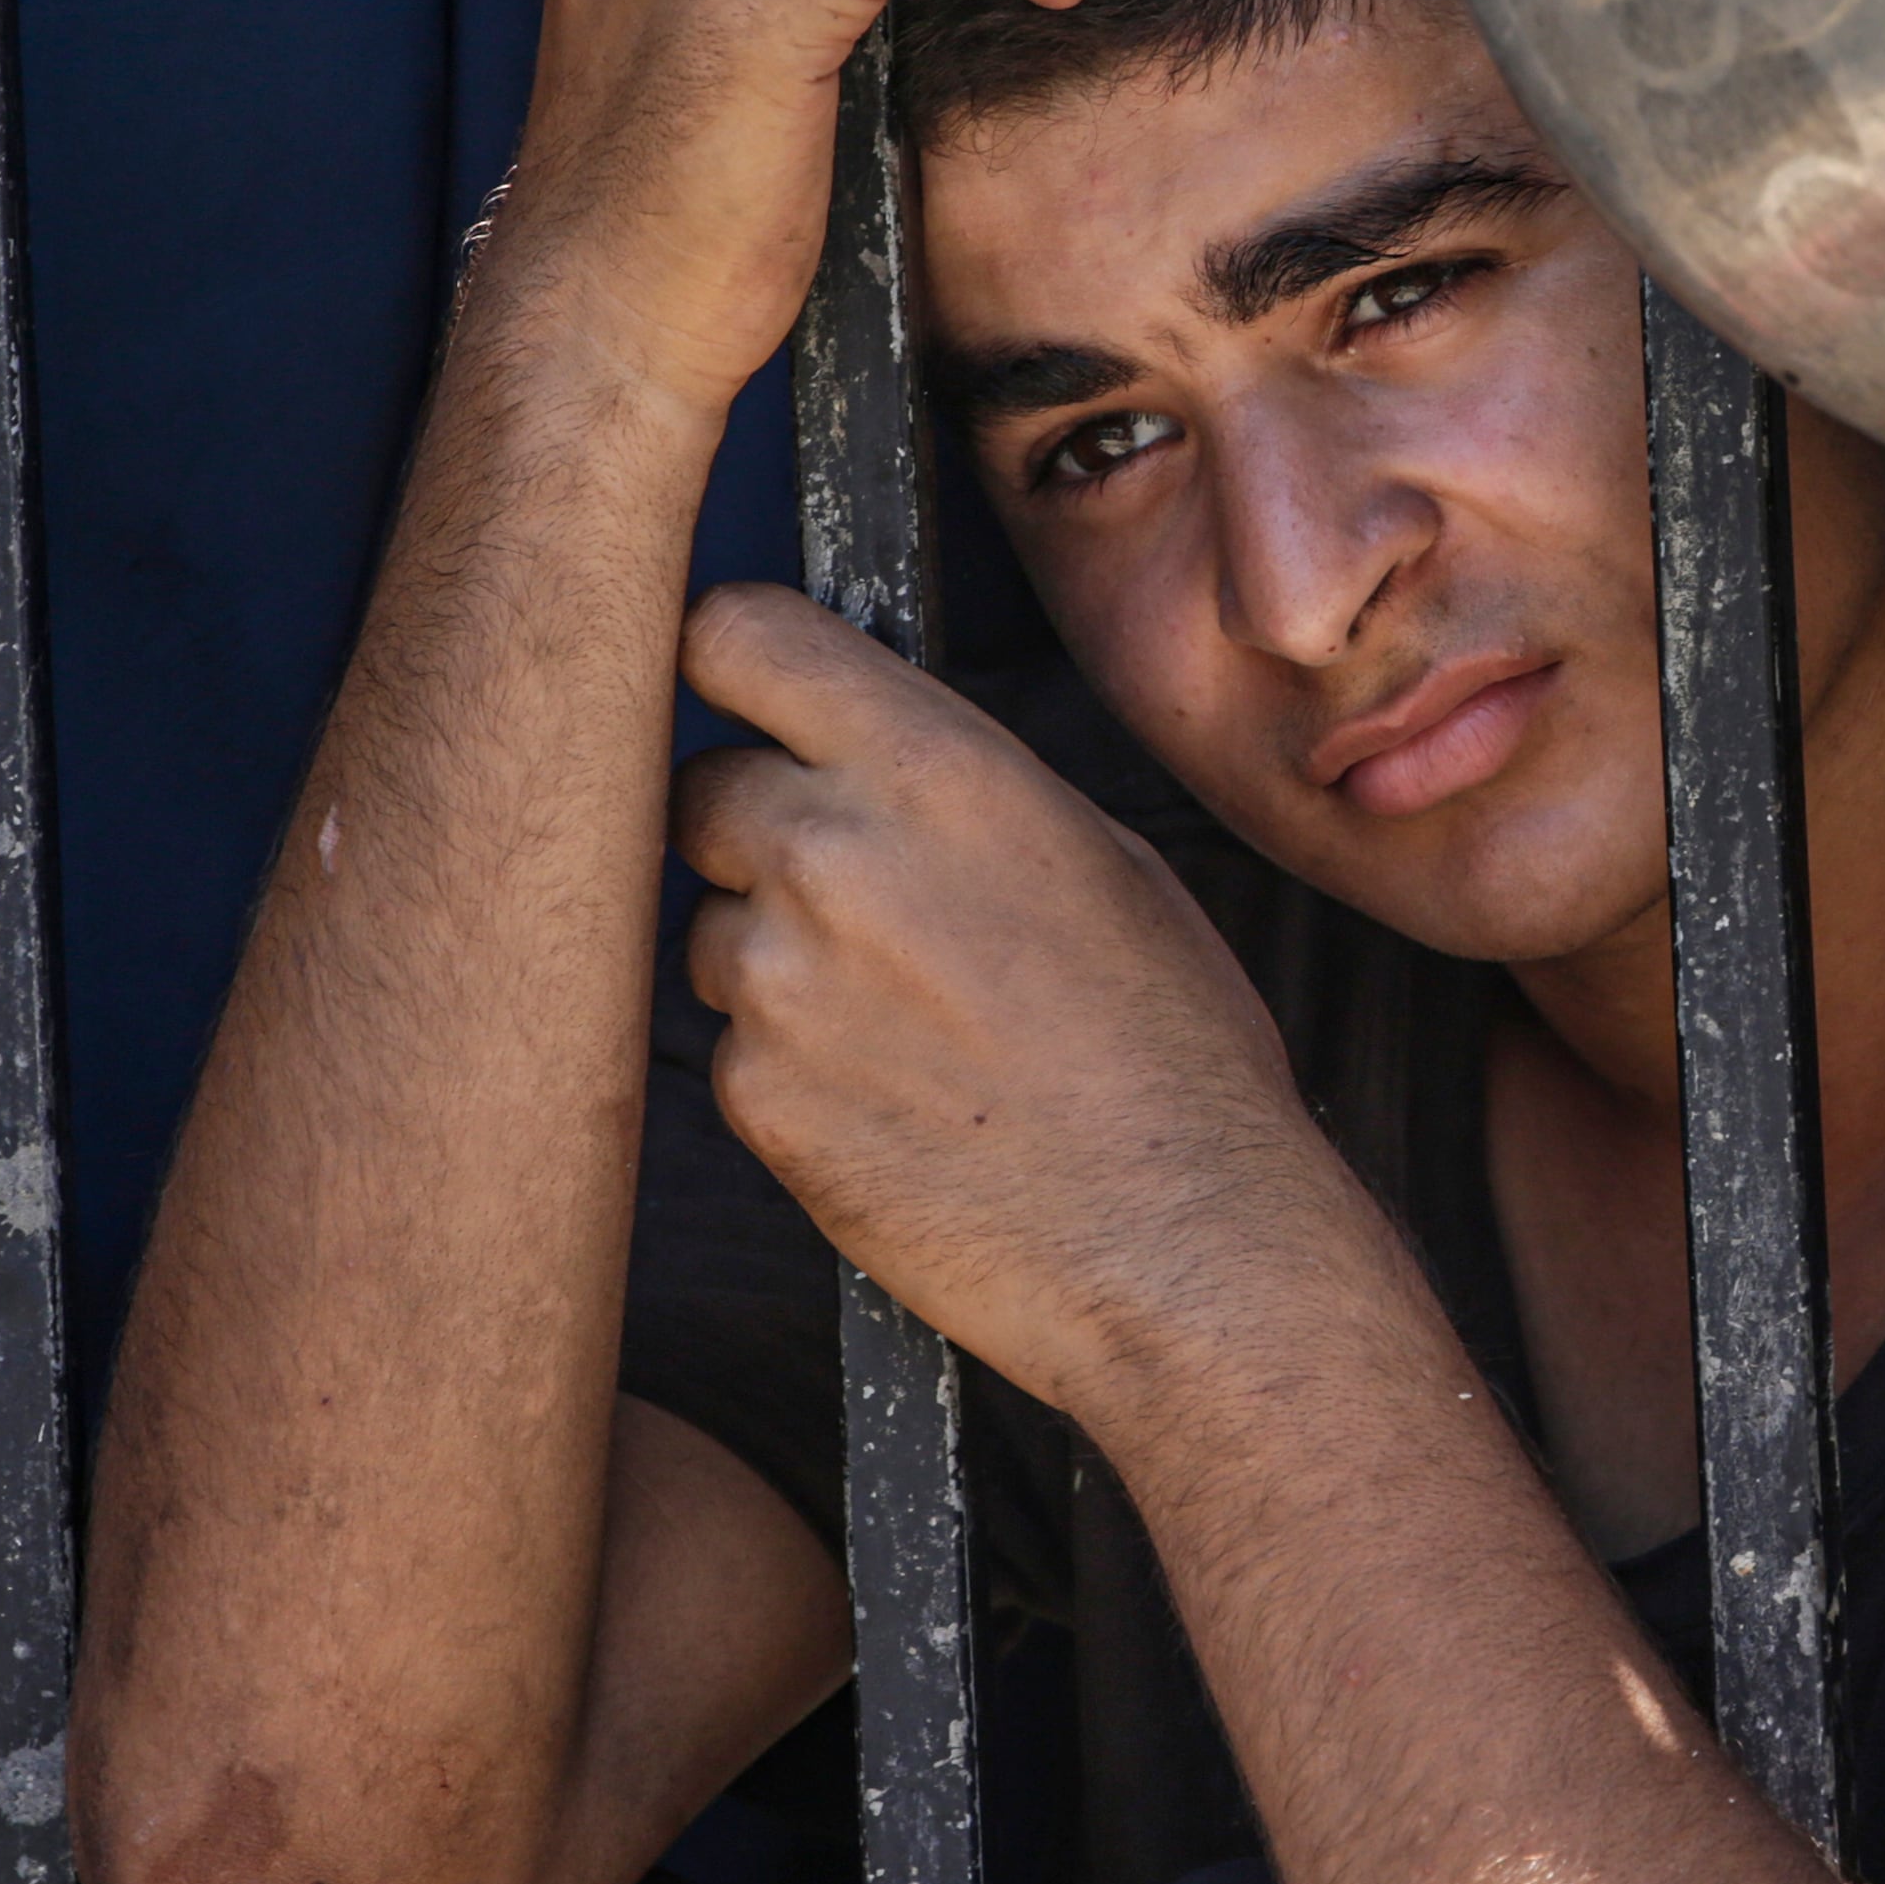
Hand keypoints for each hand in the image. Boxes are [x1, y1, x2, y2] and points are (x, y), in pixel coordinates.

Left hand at [669, 585, 1391, 1421]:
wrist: (1183, 1248)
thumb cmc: (1175, 1053)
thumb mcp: (1103, 856)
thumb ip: (957, 786)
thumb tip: (866, 756)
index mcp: (935, 769)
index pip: (739, 636)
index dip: (733, 659)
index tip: (745, 689)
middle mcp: (832, 855)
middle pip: (701, 785)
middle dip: (756, 825)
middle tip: (848, 892)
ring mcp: (778, 982)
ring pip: (707, 927)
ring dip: (773, 955)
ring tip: (904, 1024)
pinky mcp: (755, 1099)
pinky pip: (731, 1045)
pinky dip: (790, 1066)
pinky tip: (898, 1102)